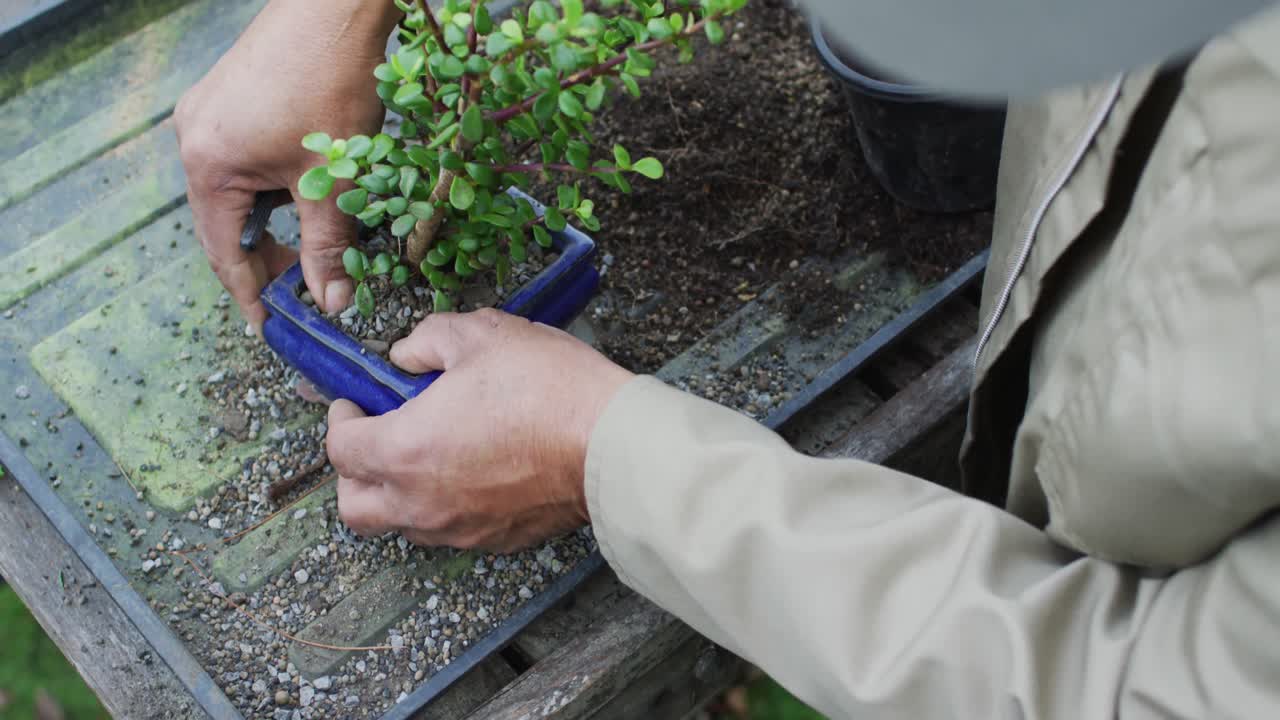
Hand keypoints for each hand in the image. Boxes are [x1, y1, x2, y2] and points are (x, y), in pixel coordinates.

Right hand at [175, 0, 398, 326]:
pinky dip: (276, 187)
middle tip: (306, 292)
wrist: (335, 5)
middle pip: (226, 224)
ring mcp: (209, 115)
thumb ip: (328, 244)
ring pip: (240, 193)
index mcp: (208, 164)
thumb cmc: (332, 81)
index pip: (225, 252)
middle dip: (267, 260)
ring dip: (277, 221)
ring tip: (320, 242)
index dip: (251, 295)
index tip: (272, 328)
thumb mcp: (335, 177)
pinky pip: (245, 161)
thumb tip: (332, 302)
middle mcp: (196, 139)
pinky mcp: (231, 98)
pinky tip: (311, 192)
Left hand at [325, 310, 633, 551]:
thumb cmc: (548, 387)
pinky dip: (445, 507)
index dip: (340, 420)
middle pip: (355, 507)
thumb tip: (407, 355)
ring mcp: (460, 528)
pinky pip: (451, 531)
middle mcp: (422, 502)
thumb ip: (429, 339)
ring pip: (401, 524)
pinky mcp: (497, 540)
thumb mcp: (482, 334)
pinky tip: (472, 473)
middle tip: (377, 438)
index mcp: (405, 450)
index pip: (340, 450)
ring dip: (399, 493)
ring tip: (427, 455)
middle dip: (353, 473)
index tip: (355, 402)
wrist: (611, 444)